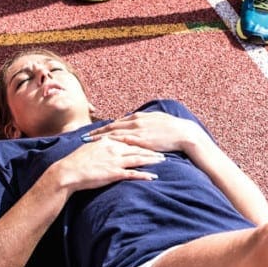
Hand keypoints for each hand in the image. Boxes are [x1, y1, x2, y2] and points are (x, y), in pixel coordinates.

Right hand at [52, 136, 164, 191]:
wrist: (68, 172)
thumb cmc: (76, 161)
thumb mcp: (90, 148)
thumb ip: (102, 144)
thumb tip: (107, 142)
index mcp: (109, 141)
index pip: (129, 138)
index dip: (142, 139)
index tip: (152, 139)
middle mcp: (114, 149)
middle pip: (137, 147)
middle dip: (152, 148)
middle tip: (164, 148)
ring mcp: (115, 161)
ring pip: (138, 158)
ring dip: (152, 159)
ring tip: (163, 160)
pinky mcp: (114, 173)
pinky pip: (133, 174)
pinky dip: (144, 175)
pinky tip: (154, 177)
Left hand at [84, 111, 201, 153]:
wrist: (184, 133)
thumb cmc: (173, 127)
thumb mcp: (157, 120)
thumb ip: (146, 121)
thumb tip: (138, 122)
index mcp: (139, 117)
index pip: (117, 122)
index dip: (104, 127)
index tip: (94, 130)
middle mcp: (135, 123)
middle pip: (111, 128)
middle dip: (97, 133)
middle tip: (84, 137)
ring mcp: (137, 132)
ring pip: (114, 135)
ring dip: (100, 139)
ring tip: (88, 143)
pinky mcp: (141, 141)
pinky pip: (123, 143)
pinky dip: (111, 145)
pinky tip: (103, 149)